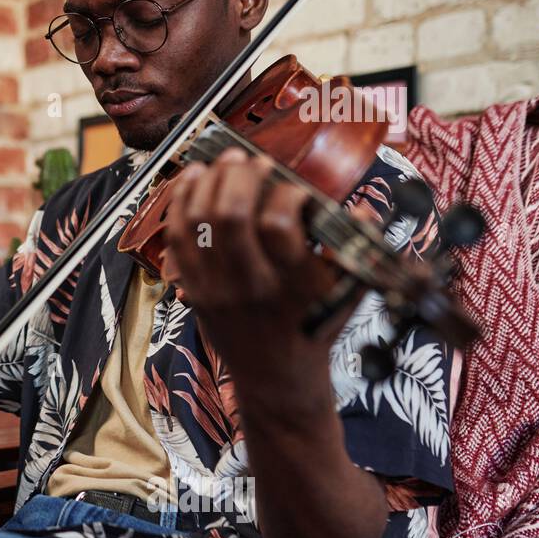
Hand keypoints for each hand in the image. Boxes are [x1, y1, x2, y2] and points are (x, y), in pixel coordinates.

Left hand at [161, 148, 358, 390]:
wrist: (277, 377)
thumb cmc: (314, 328)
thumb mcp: (347, 293)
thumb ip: (355, 248)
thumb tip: (361, 209)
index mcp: (293, 285)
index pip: (278, 224)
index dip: (284, 193)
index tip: (294, 188)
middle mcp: (250, 286)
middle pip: (231, 217)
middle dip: (240, 176)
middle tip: (251, 160)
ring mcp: (216, 289)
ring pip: (198, 222)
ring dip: (207, 183)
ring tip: (221, 162)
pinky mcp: (193, 290)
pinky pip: (177, 239)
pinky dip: (181, 204)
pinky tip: (192, 180)